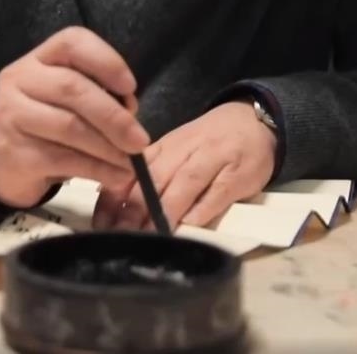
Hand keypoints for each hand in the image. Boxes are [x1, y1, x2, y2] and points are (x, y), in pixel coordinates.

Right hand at [0, 27, 150, 208]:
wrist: (0, 162)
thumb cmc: (45, 124)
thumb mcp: (65, 100)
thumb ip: (97, 96)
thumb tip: (131, 112)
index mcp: (38, 59)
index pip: (72, 42)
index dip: (107, 61)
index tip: (131, 87)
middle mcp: (18, 79)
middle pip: (72, 88)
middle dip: (114, 116)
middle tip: (140, 140)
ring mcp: (11, 115)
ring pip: (69, 126)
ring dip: (108, 147)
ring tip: (130, 162)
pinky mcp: (13, 152)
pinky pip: (63, 159)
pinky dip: (97, 169)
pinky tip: (115, 176)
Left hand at [92, 101, 275, 230]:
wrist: (254, 120)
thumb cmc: (208, 141)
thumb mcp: (175, 151)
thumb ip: (148, 174)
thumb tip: (112, 203)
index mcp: (164, 147)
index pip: (133, 172)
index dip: (115, 198)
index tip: (102, 224)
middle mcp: (184, 151)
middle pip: (155, 179)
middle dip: (134, 209)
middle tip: (121, 236)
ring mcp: (213, 160)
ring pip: (184, 184)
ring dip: (165, 212)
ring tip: (151, 236)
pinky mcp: (238, 174)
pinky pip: (218, 192)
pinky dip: (203, 209)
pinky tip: (189, 225)